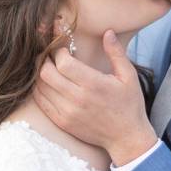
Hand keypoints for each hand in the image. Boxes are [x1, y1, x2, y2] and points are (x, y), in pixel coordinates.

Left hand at [33, 30, 157, 166]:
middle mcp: (78, 99)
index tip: (63, 50)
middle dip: (45, 60)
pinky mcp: (62, 122)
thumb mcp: (128, 77)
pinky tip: (49, 85)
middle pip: (46, 73)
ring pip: (40, 87)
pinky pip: (41, 103)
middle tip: (52, 57)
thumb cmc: (129, 105)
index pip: (63, 63)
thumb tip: (107, 32)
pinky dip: (40, 90)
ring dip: (41, 75)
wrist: (126, 138)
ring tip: (50, 69)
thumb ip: (116, 53)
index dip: (59, 52)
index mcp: (94, 85)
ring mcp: (67, 113)